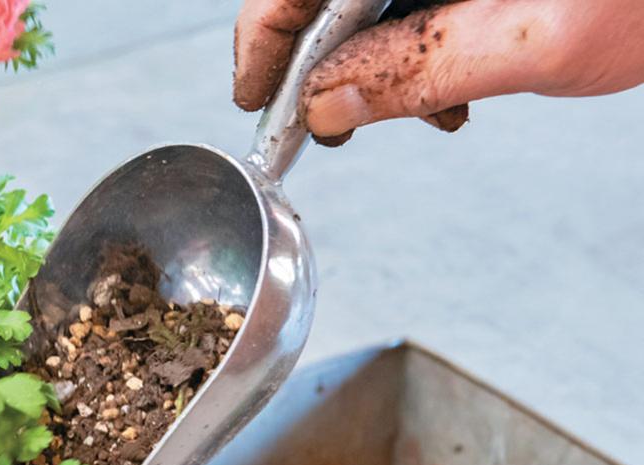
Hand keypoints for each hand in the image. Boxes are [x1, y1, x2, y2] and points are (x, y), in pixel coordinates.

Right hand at [234, 0, 643, 139]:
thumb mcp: (532, 43)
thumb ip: (418, 72)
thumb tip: (326, 103)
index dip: (265, 41)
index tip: (259, 100)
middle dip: (319, 63)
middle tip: (327, 124)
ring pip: (364, 3)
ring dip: (373, 64)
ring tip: (419, 111)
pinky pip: (406, 1)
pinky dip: (413, 47)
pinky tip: (448, 84)